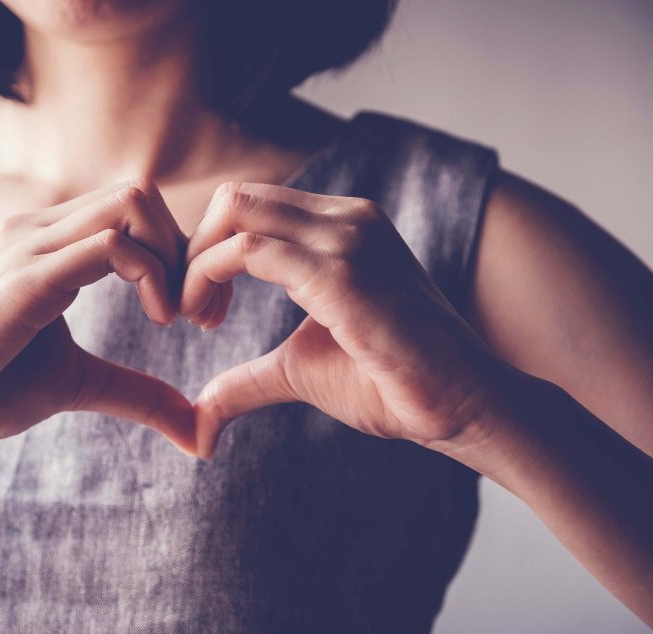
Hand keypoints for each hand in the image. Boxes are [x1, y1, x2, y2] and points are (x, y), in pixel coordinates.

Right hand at [0, 180, 196, 462]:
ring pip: (131, 204)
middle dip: (188, 250)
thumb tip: (196, 429)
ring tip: (178, 316)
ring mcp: (28, 247)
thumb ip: (136, 392)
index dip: (180, 254)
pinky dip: (152, 275)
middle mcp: (37, 230)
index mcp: (48, 244)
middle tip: (200, 313)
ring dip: (175, 258)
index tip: (198, 313)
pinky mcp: (24, 279)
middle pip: (140, 195)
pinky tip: (157, 319)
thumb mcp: (78, 383)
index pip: (134, 211)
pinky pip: (109, 245)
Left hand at [182, 182, 511, 460]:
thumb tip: (200, 415)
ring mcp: (348, 239)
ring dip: (197, 265)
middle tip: (189, 311)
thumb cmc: (392, 383)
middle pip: (236, 198)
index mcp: (342, 227)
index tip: (201, 310)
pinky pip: (250, 251)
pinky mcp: (342, 273)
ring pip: (236, 212)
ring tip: (198, 319)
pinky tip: (210, 321)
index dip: (209, 252)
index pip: (251, 207)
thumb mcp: (301, 370)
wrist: (463, 406)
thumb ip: (248, 379)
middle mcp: (346, 218)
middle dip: (194, 250)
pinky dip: (209, 277)